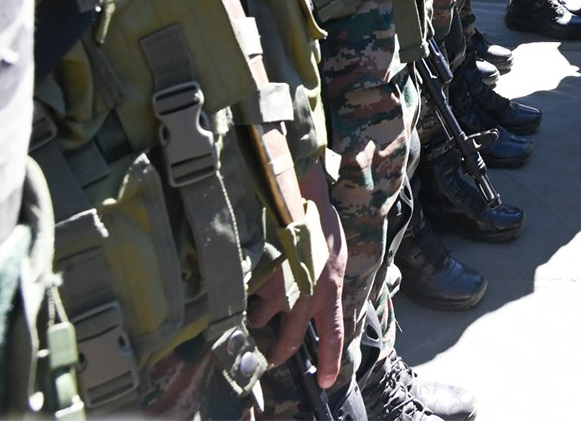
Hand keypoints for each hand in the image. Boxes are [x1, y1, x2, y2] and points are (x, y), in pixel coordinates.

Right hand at [249, 169, 346, 387]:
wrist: (297, 198)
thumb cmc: (319, 221)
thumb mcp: (335, 255)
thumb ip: (328, 281)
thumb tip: (323, 298)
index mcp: (329, 290)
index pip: (333, 335)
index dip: (330, 362)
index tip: (327, 382)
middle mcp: (305, 298)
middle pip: (290, 342)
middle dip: (280, 353)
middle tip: (275, 357)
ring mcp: (278, 291)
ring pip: (262, 318)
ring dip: (260, 309)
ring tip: (261, 288)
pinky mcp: (255, 281)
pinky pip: (245, 297)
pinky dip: (245, 291)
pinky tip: (247, 273)